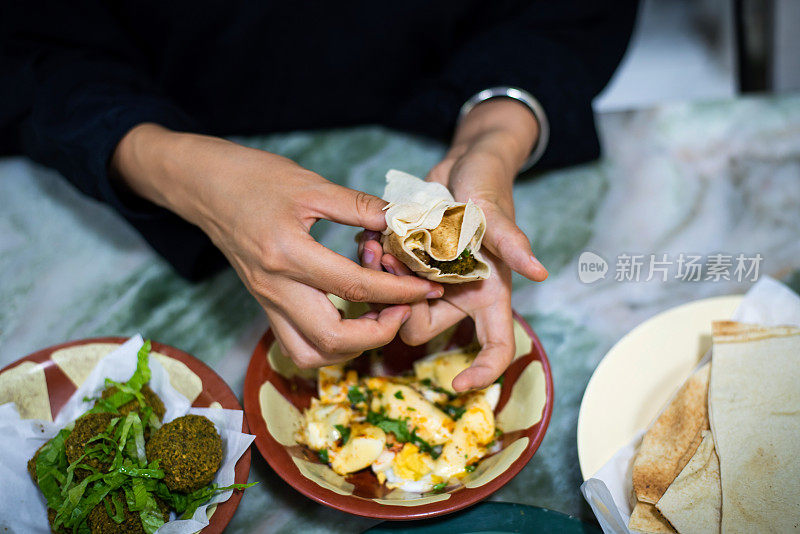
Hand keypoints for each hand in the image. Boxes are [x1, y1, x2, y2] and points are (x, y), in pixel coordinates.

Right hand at [112, 124, 443, 367]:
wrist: (204, 186)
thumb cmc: (253, 178)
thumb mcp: (311, 184)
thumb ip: (358, 206)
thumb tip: (401, 221)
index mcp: (287, 253)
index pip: (354, 286)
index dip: (399, 291)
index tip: (427, 288)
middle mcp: (274, 286)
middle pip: (331, 339)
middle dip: (379, 333)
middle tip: (405, 309)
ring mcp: (266, 301)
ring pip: (310, 354)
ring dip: (352, 347)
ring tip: (378, 318)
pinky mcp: (265, 304)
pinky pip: (297, 344)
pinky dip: (329, 345)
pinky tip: (351, 319)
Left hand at [359, 99, 546, 389]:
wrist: (462, 166)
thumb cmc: (489, 188)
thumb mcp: (496, 213)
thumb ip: (512, 242)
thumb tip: (539, 272)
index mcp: (486, 293)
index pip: (495, 348)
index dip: (481, 373)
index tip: (456, 383)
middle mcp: (457, 294)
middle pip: (422, 327)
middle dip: (402, 305)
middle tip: (390, 264)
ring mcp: (429, 281)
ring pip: (395, 304)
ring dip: (380, 282)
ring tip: (376, 247)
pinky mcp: (407, 264)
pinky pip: (381, 279)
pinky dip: (372, 261)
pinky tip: (370, 239)